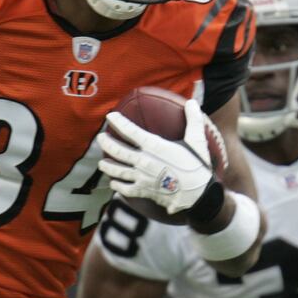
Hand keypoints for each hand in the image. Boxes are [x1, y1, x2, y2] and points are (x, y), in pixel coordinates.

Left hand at [98, 98, 214, 215]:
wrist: (198, 194)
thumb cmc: (197, 166)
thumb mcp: (197, 140)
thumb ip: (193, 120)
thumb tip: (193, 102)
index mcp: (155, 146)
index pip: (131, 131)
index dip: (118, 122)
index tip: (110, 117)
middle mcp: (144, 161)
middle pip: (118, 151)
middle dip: (107, 143)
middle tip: (100, 138)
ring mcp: (142, 177)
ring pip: (118, 171)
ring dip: (108, 166)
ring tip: (101, 163)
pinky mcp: (144, 191)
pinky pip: (126, 189)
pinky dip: (118, 186)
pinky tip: (113, 183)